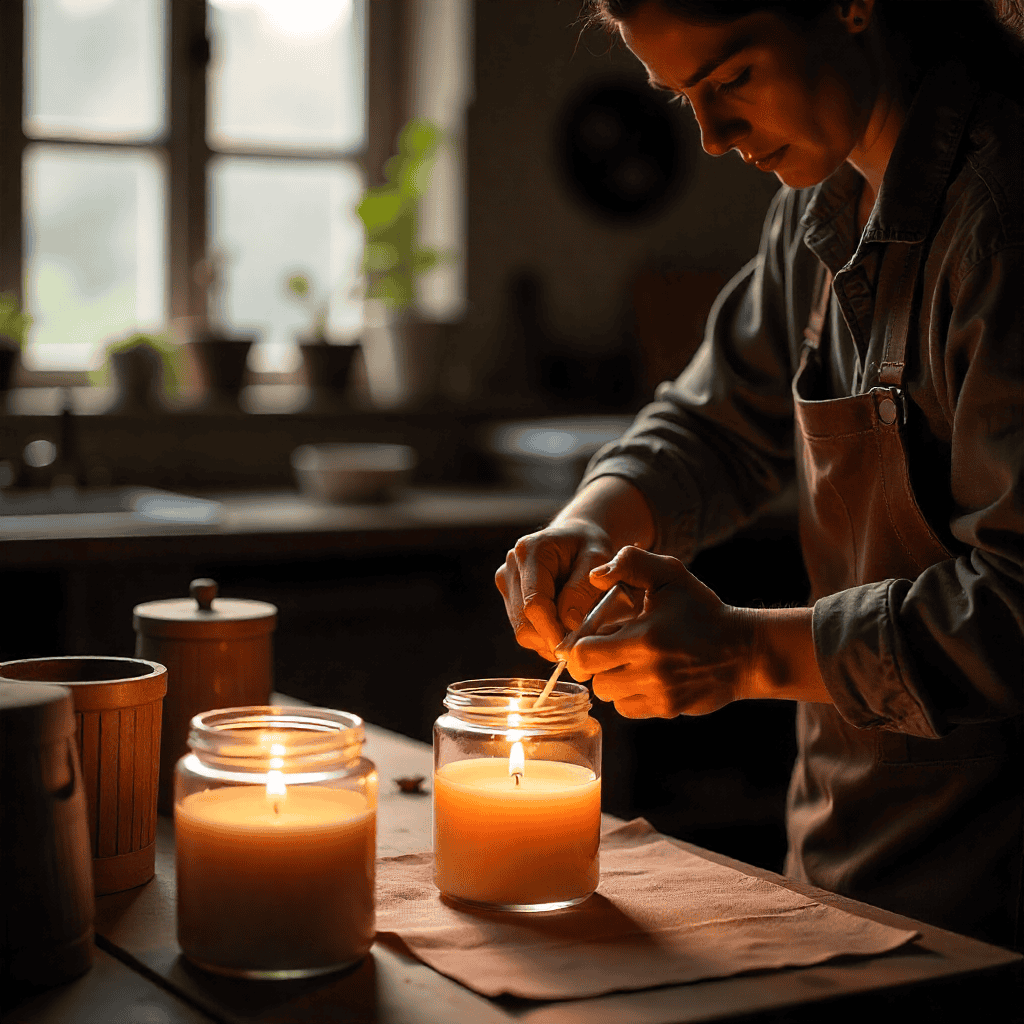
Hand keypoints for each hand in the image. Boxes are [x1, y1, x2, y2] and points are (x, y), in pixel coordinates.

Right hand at [495, 518, 616, 660]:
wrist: (575, 536)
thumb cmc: (589, 544)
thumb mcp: (597, 558)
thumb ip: (583, 589)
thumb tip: (569, 623)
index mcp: (530, 552)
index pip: (534, 603)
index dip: (552, 630)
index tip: (572, 648)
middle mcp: (510, 567)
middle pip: (524, 622)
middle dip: (552, 637)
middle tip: (580, 641)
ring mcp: (506, 581)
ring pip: (522, 630)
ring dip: (549, 638)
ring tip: (574, 628)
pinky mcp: (508, 595)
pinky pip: (524, 628)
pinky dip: (545, 634)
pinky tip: (563, 623)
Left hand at [565, 546, 755, 717]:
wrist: (745, 650)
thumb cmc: (702, 610)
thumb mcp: (671, 575)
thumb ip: (631, 563)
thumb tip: (595, 576)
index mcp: (644, 638)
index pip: (584, 654)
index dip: (580, 645)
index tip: (592, 636)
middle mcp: (650, 672)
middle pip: (594, 679)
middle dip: (596, 663)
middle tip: (610, 648)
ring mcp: (659, 695)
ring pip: (609, 696)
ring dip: (611, 679)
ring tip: (628, 661)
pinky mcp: (668, 710)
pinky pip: (628, 709)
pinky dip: (628, 695)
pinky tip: (642, 676)